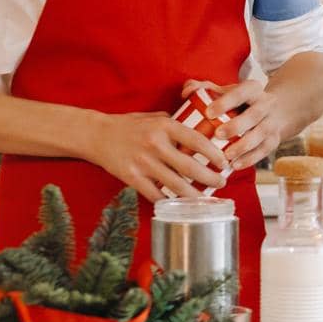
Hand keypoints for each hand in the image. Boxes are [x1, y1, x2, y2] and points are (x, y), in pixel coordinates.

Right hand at [87, 111, 228, 200]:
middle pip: (190, 167)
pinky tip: (180, 205)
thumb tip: (203, 130)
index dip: (215, 154)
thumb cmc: (131, 125)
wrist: (97, 135)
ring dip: (194, 195)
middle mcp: (155, 144)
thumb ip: (176, 124)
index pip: (197, 141)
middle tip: (222, 183)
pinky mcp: (131, 177)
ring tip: (206, 199)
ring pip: (176, 185)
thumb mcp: (155, 117)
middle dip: (210, 178)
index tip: (225, 163)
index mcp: (164, 126)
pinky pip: (155, 194)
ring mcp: (143, 162)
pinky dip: (169, 201)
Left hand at [183, 78, 283, 170]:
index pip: (241, 93)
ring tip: (226, 155)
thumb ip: (205, 89)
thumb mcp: (226, 92)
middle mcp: (266, 104)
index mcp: (253, 89)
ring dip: (244, 145)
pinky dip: (250, 159)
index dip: (226, 102)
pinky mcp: (274, 139)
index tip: (209, 113)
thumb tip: (187, 91)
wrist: (272, 111)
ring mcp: (272, 122)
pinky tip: (235, 165)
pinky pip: (264, 150)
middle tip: (218, 134)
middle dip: (237, 125)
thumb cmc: (241, 102)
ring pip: (261, 134)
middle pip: (254, 114)